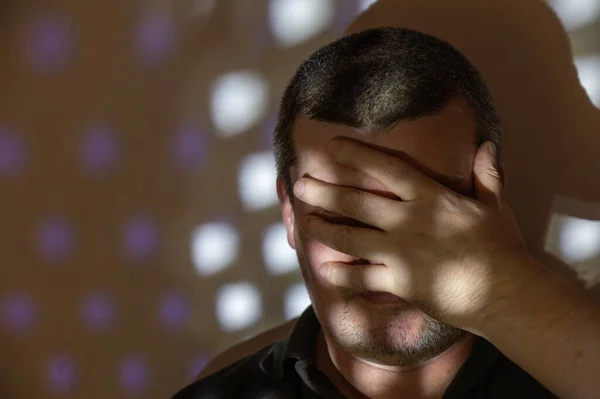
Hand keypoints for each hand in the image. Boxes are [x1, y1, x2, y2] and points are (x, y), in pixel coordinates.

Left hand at [293, 137, 540, 331]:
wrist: (505, 292)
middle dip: (324, 192)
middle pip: (355, 202)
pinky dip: (342, 275)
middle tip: (300, 185)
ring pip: (350, 238)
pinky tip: (324, 269)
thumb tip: (488, 146)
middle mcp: (407, 220)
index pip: (385, 168)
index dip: (355, 155)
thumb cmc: (501, 246)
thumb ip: (486, 175)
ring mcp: (400, 252)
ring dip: (323, 229)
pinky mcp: (399, 282)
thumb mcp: (494, 206)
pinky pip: (362, 278)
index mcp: (429, 197)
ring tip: (303, 221)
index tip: (330, 146)